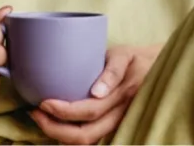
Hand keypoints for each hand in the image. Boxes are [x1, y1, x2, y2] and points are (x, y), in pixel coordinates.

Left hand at [30, 44, 161, 144]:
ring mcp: (118, 124)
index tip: (43, 102)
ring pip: (89, 142)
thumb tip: (97, 92)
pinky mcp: (115, 127)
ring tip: (42, 120)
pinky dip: (71, 138)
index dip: (64, 112)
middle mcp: (121, 114)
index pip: (90, 111)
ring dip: (61, 136)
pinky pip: (92, 139)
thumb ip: (112, 70)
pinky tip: (57, 125)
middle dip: (55, 128)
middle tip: (35, 113)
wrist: (157, 69)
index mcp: (123, 94)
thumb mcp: (124, 55)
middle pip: (86, 135)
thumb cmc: (134, 58)